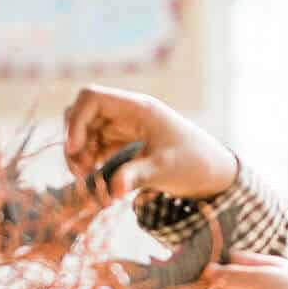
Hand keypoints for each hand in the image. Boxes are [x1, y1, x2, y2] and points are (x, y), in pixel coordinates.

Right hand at [63, 85, 237, 199]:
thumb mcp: (165, 170)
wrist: (213, 171)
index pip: (91, 98)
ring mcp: (124, 127)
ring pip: (87, 132)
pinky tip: (96, 180)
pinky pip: (96, 146)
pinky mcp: (125, 143)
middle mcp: (127, 113)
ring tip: (87, 180)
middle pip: (83, 114)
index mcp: (137, 108)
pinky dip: (90, 161)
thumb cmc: (194, 163)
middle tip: (81, 172)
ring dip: (80, 154)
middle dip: (75, 141)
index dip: (75, 121)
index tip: (74, 151)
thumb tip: (114, 190)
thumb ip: (137, 176)